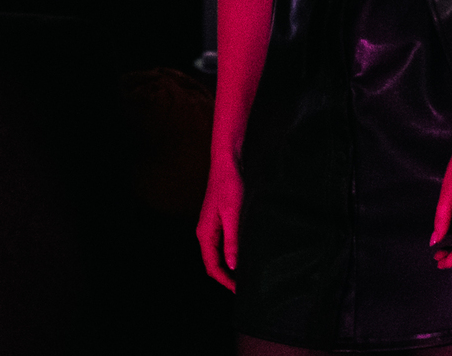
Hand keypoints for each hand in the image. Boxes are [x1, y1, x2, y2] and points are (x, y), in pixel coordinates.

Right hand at [195, 155, 242, 290]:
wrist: (228, 161)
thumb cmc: (230, 184)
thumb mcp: (233, 213)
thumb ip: (232, 240)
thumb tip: (232, 265)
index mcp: (205, 233)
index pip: (212, 266)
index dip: (225, 281)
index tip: (240, 291)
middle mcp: (206, 231)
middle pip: (213, 263)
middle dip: (227, 277)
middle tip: (245, 288)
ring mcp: (212, 226)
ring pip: (218, 254)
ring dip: (230, 267)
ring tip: (246, 275)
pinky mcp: (220, 220)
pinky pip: (223, 244)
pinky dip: (232, 254)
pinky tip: (244, 255)